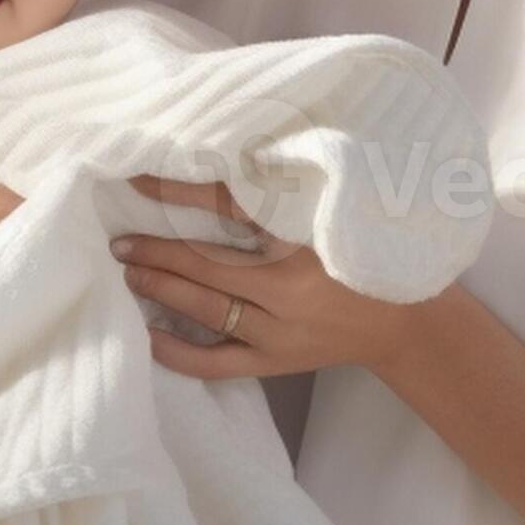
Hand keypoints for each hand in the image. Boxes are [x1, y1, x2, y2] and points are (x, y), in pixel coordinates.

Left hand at [110, 174, 442, 380]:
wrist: (405, 323)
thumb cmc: (365, 257)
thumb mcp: (331, 214)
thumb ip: (284, 193)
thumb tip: (216, 160)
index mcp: (304, 238)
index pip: (230, 204)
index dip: (180, 190)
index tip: (139, 178)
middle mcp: (289, 286)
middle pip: (207, 264)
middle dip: (157, 250)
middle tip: (119, 240)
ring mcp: (281, 330)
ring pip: (206, 310)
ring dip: (161, 288)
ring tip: (129, 271)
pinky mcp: (277, 363)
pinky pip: (218, 364)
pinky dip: (179, 354)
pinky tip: (148, 337)